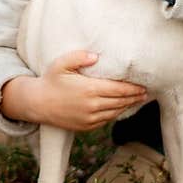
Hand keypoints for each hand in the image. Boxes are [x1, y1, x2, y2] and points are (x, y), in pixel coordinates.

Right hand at [2, 50, 148, 131]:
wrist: (38, 104)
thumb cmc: (50, 81)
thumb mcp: (61, 64)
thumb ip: (79, 57)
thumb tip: (96, 56)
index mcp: (90, 89)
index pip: (119, 89)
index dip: (133, 88)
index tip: (143, 86)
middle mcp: (93, 105)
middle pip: (120, 101)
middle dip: (134, 97)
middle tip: (145, 92)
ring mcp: (90, 118)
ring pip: (115, 112)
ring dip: (127, 106)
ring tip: (136, 100)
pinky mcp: (87, 126)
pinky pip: (106, 120)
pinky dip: (116, 114)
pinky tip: (120, 108)